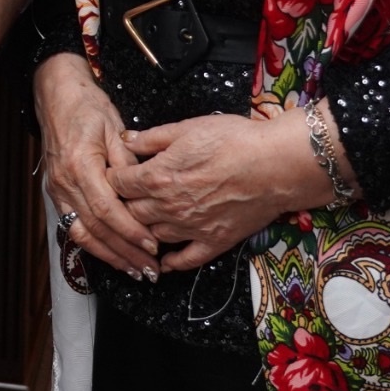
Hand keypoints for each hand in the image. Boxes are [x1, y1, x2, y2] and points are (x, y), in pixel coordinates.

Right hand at [32, 53, 158, 277]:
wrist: (56, 94)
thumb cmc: (87, 106)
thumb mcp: (116, 129)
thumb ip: (130, 164)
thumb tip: (147, 193)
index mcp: (80, 165)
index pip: (107, 209)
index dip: (130, 231)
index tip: (152, 246)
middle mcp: (64, 182)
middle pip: (95, 228)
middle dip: (124, 252)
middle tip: (149, 270)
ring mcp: (57, 189)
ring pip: (81, 233)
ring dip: (109, 255)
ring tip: (133, 271)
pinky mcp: (56, 192)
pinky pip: (73, 226)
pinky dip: (94, 244)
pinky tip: (111, 254)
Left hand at [109, 109, 326, 271]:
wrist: (275, 165)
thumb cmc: (234, 140)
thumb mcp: (187, 128)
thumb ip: (152, 138)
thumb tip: (127, 139)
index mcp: (158, 176)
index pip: (119, 184)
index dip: (113, 178)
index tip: (114, 174)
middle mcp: (169, 206)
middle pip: (131, 212)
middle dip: (124, 204)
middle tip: (126, 198)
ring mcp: (191, 228)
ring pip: (152, 235)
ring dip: (144, 229)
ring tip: (144, 221)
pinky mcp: (214, 242)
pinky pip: (185, 260)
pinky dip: (170, 262)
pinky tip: (164, 261)